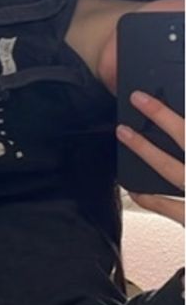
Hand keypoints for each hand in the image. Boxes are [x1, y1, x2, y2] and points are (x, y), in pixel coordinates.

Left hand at [117, 91, 184, 225]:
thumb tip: (180, 134)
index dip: (173, 116)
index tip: (159, 98)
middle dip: (162, 117)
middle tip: (139, 97)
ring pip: (172, 169)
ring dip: (146, 150)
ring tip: (124, 132)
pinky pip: (168, 207)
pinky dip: (149, 196)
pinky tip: (133, 187)